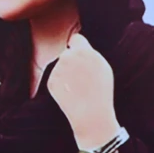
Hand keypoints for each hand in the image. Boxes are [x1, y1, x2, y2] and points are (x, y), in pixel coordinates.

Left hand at [47, 33, 118, 148]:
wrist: (91, 113)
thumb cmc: (101, 91)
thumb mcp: (103, 67)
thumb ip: (90, 53)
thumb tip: (77, 44)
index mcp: (84, 51)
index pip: (75, 39)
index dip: (77, 46)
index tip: (78, 52)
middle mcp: (69, 57)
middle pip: (67, 53)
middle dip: (71, 62)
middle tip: (81, 77)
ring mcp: (58, 69)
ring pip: (60, 66)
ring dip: (66, 73)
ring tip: (77, 87)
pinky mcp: (51, 81)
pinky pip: (55, 78)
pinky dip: (61, 84)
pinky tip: (70, 93)